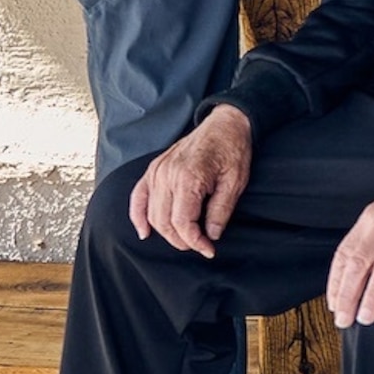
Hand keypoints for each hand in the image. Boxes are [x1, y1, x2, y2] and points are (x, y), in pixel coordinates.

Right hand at [131, 106, 252, 252]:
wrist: (225, 124)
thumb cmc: (232, 150)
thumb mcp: (235, 182)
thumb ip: (221, 211)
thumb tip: (211, 236)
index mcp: (188, 177)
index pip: (182, 222)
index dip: (195, 241)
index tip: (209, 249)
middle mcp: (167, 174)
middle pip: (164, 222)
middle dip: (181, 240)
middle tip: (200, 245)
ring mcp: (157, 171)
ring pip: (151, 213)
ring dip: (165, 232)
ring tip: (184, 239)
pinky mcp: (154, 169)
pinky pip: (138, 197)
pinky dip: (138, 216)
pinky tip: (144, 232)